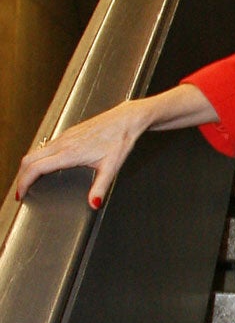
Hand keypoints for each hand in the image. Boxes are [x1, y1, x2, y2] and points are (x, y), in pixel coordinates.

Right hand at [17, 102, 152, 208]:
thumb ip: (100, 188)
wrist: (126, 119)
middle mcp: (63, 142)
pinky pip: (45, 146)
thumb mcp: (111, 168)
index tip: (21, 193)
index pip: (36, 167)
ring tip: (29, 181)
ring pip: (36, 151)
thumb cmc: (120, 139)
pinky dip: (38, 159)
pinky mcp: (68, 133)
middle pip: (29, 158)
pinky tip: (45, 166)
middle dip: (21, 176)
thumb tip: (94, 203)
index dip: (24, 182)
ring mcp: (64, 136)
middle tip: (21, 190)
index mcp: (69, 152)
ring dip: (28, 166)